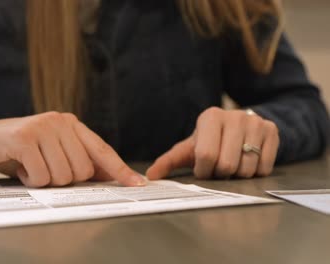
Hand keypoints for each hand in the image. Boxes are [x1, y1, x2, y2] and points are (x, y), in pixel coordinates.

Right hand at [0, 112, 145, 186]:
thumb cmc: (18, 150)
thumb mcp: (50, 153)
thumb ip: (77, 160)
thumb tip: (108, 177)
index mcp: (70, 124)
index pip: (101, 150)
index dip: (120, 169)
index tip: (136, 184)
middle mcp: (59, 122)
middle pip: (82, 170)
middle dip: (63, 179)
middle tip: (44, 169)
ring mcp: (41, 127)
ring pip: (62, 175)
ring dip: (44, 180)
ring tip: (30, 166)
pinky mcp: (24, 138)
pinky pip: (40, 176)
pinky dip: (29, 180)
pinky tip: (20, 167)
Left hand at [146, 107, 279, 179]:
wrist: (240, 129)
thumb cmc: (210, 142)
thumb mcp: (189, 149)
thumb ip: (168, 162)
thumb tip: (150, 176)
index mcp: (210, 117)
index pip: (206, 155)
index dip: (204, 171)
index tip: (203, 170)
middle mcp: (235, 116)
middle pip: (227, 164)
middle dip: (220, 174)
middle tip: (218, 168)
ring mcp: (255, 122)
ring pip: (247, 168)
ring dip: (238, 175)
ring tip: (232, 164)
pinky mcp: (272, 130)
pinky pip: (264, 168)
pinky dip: (255, 172)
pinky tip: (247, 161)